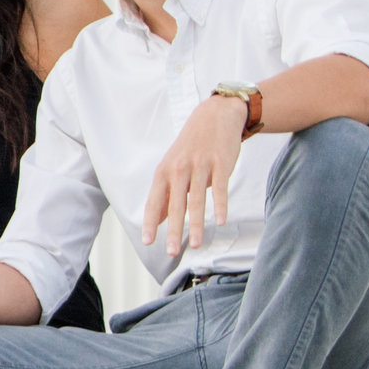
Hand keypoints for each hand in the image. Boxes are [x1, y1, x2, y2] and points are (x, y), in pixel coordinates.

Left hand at [141, 95, 246, 259]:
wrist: (215, 116)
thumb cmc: (192, 146)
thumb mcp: (173, 166)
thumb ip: (167, 193)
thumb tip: (158, 219)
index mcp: (164, 172)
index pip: (154, 202)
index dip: (151, 222)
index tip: (148, 242)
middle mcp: (179, 170)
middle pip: (175, 205)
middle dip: (173, 231)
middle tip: (171, 251)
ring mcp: (200, 166)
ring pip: (196, 200)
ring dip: (196, 224)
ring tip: (196, 244)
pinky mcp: (220, 164)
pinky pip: (219, 188)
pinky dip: (220, 205)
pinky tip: (220, 221)